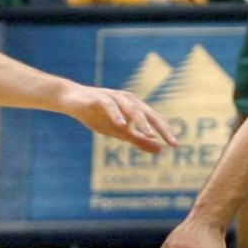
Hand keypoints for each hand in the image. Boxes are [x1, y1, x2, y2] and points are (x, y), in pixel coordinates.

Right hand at [59, 84, 177, 152]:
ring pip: (131, 109)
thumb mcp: (120, 132)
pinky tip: (121, 125)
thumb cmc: (98, 115)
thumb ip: (139, 139)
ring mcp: (114, 98)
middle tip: (171, 142)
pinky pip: (110, 106)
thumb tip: (161, 149)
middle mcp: (128, 101)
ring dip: (141, 122)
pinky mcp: (99, 98)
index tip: (176, 145)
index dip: (166, 131)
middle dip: (161, 128)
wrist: (72, 100)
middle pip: (148, 113)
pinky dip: (116, 114)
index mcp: (135, 108)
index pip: (155, 119)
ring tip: (149, 135)